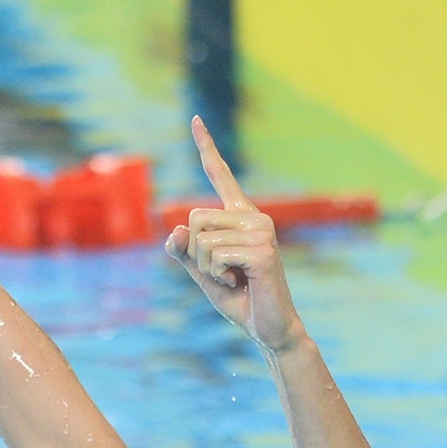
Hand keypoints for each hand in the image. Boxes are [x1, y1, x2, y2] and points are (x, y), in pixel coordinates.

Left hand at [164, 117, 305, 353]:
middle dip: (196, 253)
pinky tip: (240, 282)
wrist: (270, 327)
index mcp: (241, 216)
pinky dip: (219, 275)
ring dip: (207, 267)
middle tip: (222, 272)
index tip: (195, 119)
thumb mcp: (203, 273)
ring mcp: (262, 231)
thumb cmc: (239, 298)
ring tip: (233, 278)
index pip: (221, 176)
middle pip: (195, 218)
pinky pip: (216, 256)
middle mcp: (253, 217)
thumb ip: (185, 251)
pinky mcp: (263, 250)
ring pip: (202, 239)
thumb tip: (176, 229)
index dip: (206, 148)